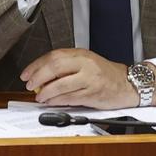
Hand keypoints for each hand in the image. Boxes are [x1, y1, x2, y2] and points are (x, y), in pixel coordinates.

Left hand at [20, 48, 136, 108]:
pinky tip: (52, 102)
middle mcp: (86, 64)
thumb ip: (66, 66)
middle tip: (30, 85)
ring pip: (61, 84)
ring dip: (46, 92)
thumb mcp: (87, 63)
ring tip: (40, 96)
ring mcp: (90, 79)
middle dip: (38, 77)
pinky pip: (70, 98)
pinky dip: (57, 101)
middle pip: (55, 67)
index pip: (54, 56)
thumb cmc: (106, 75)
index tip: (26, 74)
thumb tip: (41, 76)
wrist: (129, 84)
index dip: (36, 65)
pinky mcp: (93, 94)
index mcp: (82, 54)